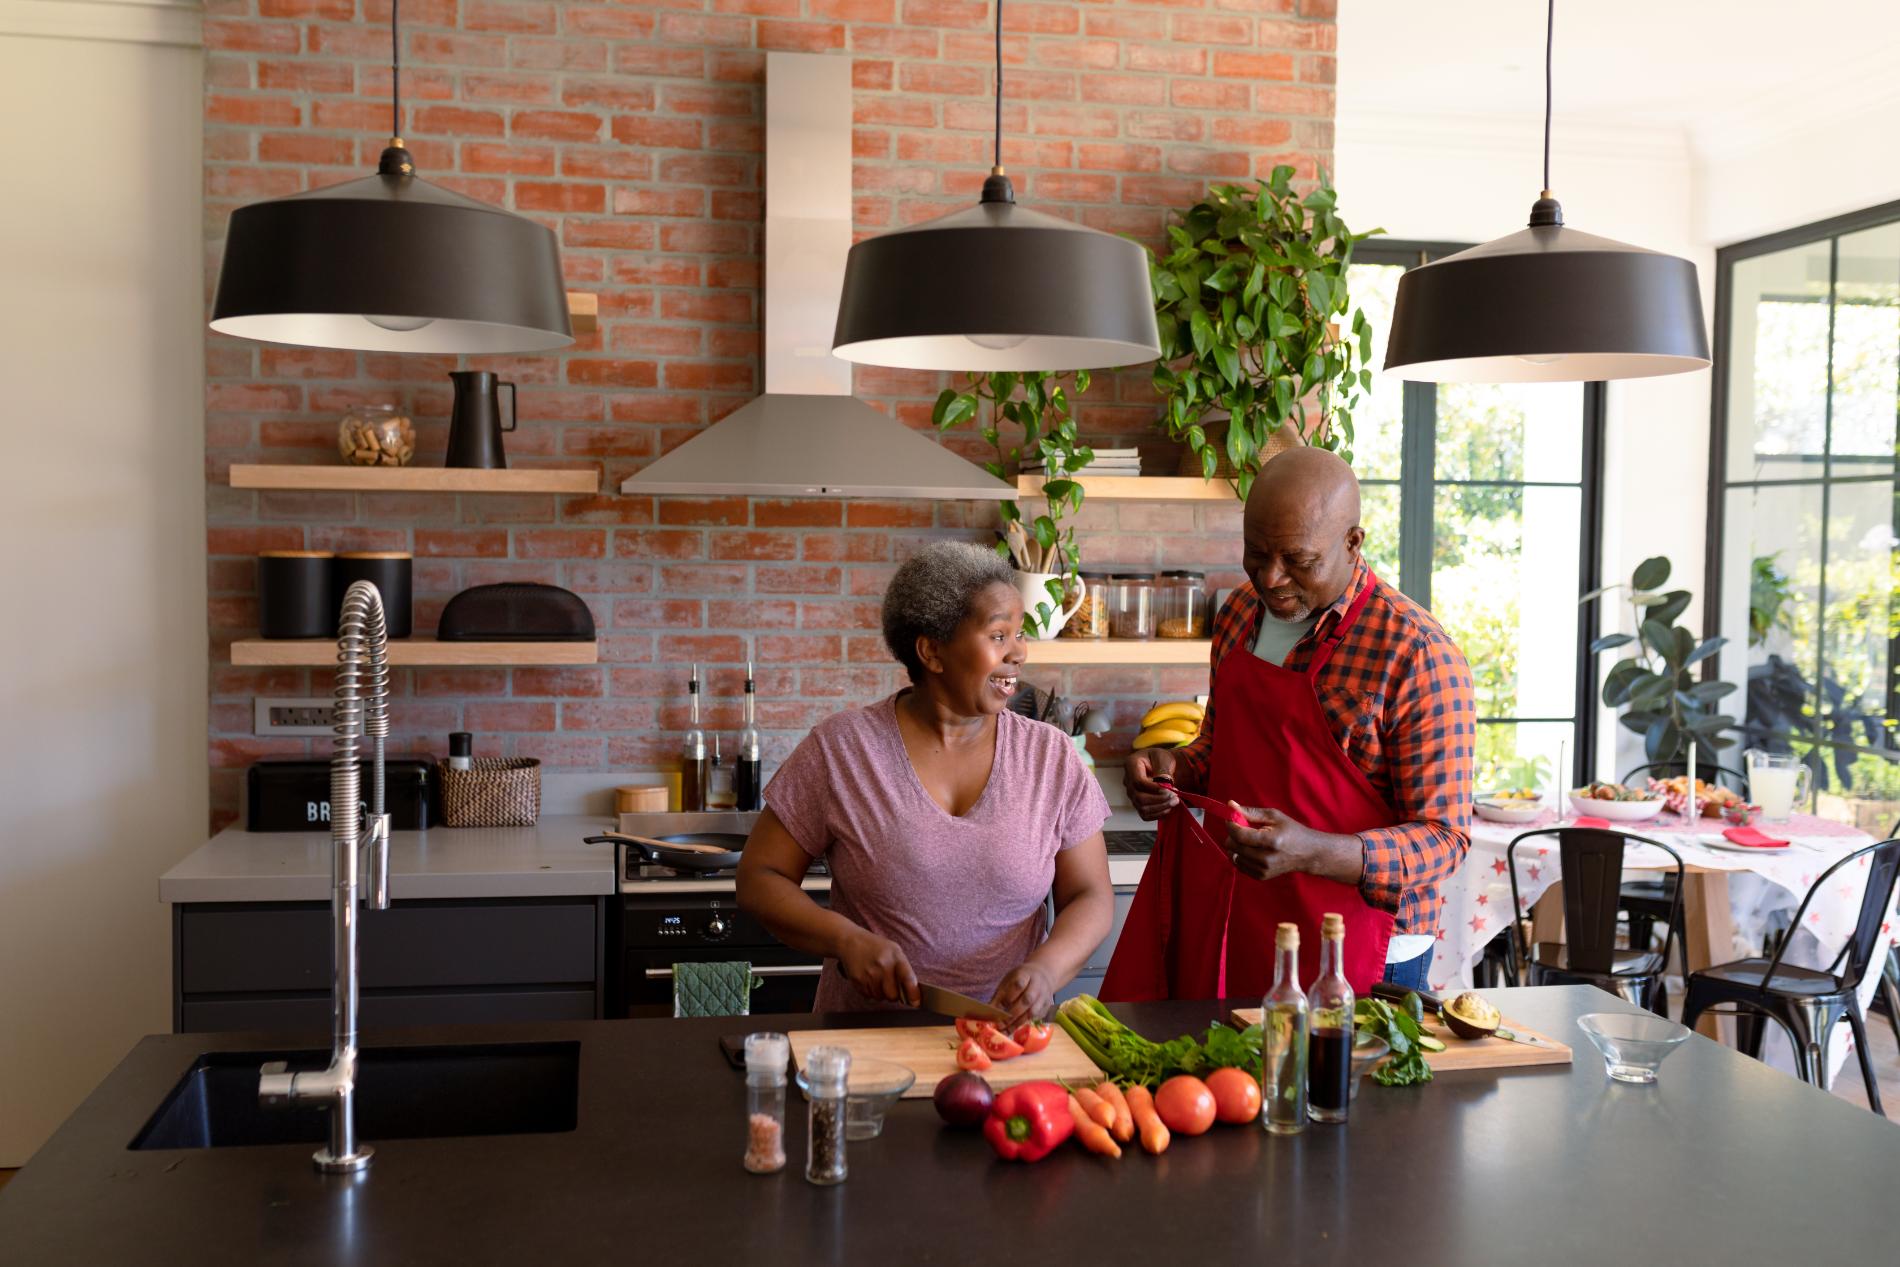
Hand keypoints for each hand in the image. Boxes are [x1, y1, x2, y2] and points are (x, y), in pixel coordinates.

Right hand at [836, 929, 918, 1005]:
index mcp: (895, 957)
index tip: (916, 1002)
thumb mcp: (894, 951)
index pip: (908, 978)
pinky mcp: (857, 980)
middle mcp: (882, 966)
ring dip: (880, 993)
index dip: (913, 993)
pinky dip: (870, 991)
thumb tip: (912, 992)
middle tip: (890, 986)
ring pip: (880, 997)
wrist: (852, 942)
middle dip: (893, 995)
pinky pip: (868, 996)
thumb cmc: (876, 947)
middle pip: (892, 995)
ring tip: (877, 979)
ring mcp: (869, 974)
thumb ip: (904, 969)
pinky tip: (868, 979)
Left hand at [990, 961, 1056, 1030]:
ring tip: (1005, 1030)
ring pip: (1033, 1011)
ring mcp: (1044, 997)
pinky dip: (1024, 1024)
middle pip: (1027, 1000)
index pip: (1019, 984)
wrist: (1044, 975)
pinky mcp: (1047, 1007)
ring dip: (1018, 1022)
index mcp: (1026, 975)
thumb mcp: (1009, 980)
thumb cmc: (1021, 978)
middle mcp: (1037, 986)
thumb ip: (1000, 995)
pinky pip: (1036, 1017)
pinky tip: (1013, 1029)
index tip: (1000, 1006)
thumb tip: (988, 1010)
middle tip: (1000, 1024)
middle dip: (1013, 1013)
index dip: (1010, 996)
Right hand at [1124, 748, 1180, 820]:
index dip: (1153, 788)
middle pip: (1139, 797)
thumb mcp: (1163, 757)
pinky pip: (1144, 815)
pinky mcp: (1137, 803)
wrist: (1159, 765)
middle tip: (1175, 797)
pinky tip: (1168, 808)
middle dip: (1159, 800)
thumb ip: (1162, 769)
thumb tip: (1163, 783)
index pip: (1138, 782)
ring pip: (1142, 808)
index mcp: (1131, 765)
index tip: (1169, 790)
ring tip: (1174, 802)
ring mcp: (1132, 794)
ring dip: (1161, 808)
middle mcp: (1127, 781)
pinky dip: (1157, 814)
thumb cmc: (1160, 758)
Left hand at [1223, 803, 1362, 885]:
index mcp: (1271, 841)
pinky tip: (1251, 849)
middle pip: (1233, 845)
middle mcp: (1266, 858)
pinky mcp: (1261, 876)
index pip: (1239, 834)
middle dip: (1233, 834)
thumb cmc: (1292, 831)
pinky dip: (1240, 855)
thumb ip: (1250, 812)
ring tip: (1250, 840)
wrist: (1308, 854)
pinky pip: (1238, 864)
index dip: (1230, 824)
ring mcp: (1263, 870)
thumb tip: (1230, 806)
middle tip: (1243, 828)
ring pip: (1233, 855)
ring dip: (1236, 845)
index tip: (1231, 817)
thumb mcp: (1274, 816)